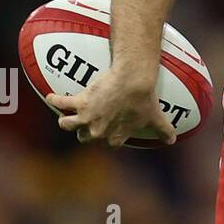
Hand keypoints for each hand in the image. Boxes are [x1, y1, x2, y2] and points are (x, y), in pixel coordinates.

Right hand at [47, 69, 176, 147]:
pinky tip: (51, 96)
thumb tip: (172, 140)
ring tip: (65, 115)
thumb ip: (163, 130)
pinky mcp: (80, 102)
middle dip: (85, 131)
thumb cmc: (144, 100)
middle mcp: (98, 130)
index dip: (109, 136)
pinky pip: (61, 102)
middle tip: (87, 122)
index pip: (109, 142)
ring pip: (68, 125)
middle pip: (85, 136)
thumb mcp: (155, 117)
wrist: (133, 82)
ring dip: (66, 121)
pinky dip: (54, 99)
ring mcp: (87, 117)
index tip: (109, 131)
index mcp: (116, 136)